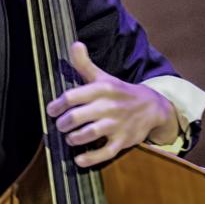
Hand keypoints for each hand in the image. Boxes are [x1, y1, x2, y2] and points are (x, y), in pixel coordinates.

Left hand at [46, 42, 179, 166]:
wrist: (152, 107)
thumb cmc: (120, 92)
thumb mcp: (103, 77)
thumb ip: (85, 64)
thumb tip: (75, 44)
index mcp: (102, 89)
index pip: (73, 96)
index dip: (57, 105)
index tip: (52, 110)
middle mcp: (109, 106)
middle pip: (77, 117)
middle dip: (63, 123)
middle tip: (61, 125)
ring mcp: (117, 124)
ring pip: (89, 134)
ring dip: (74, 138)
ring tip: (70, 138)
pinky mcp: (123, 141)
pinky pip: (105, 152)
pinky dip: (90, 158)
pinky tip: (79, 159)